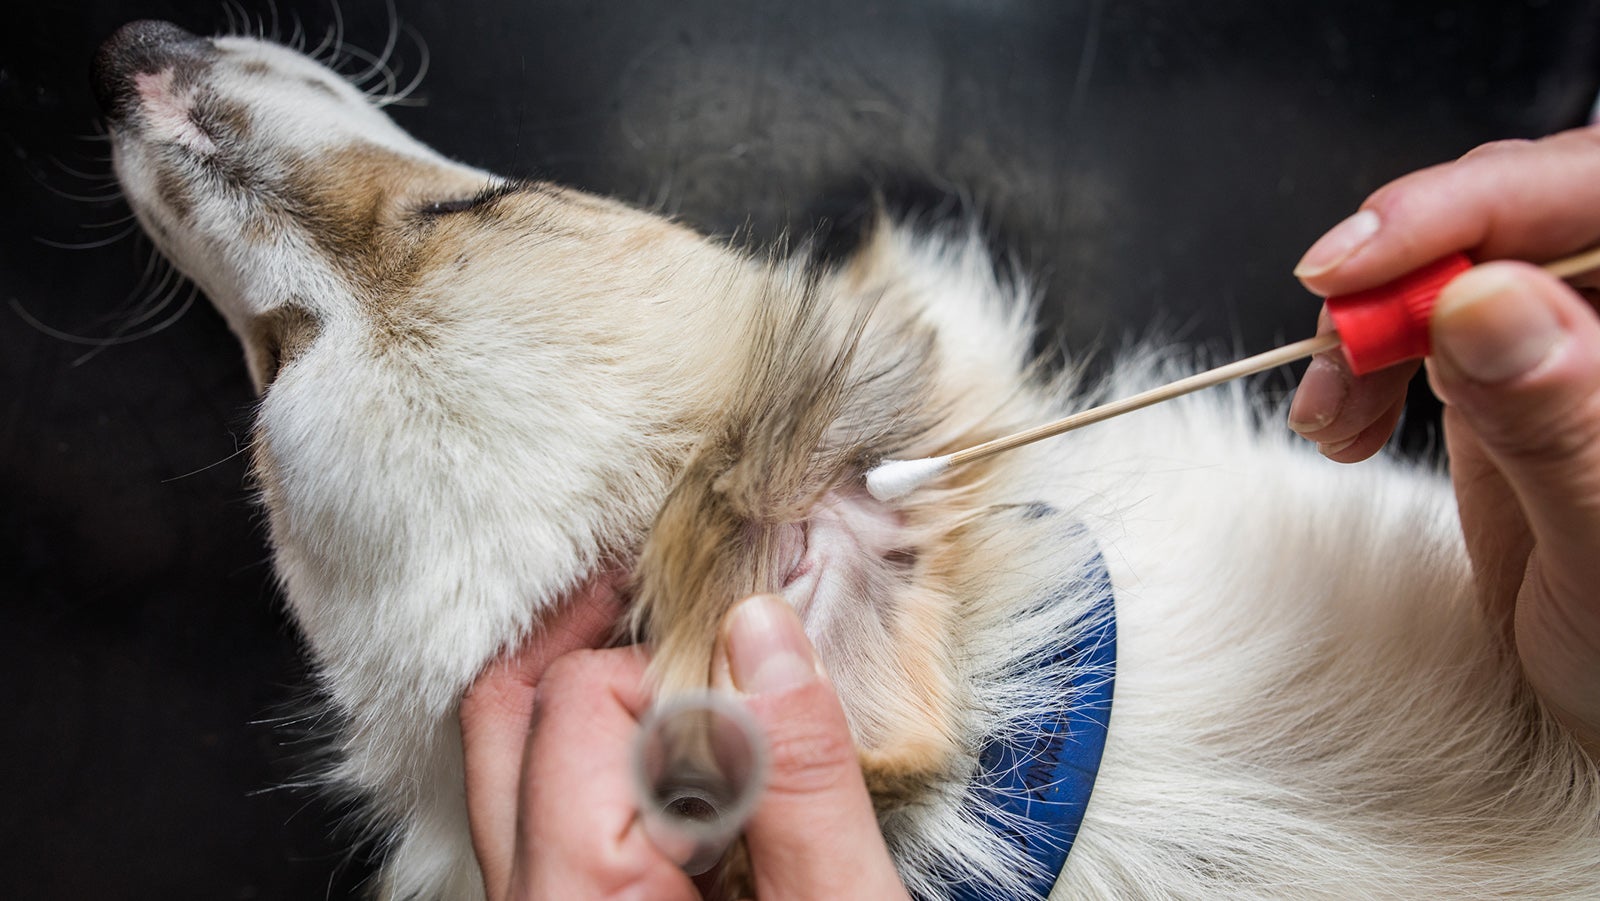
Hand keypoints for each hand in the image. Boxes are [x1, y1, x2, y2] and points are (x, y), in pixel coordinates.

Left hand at [459, 594, 910, 898]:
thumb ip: (801, 776)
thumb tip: (765, 634)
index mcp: (585, 900)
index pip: (578, 708)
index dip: (667, 658)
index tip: (745, 641)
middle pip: (507, 723)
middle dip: (589, 643)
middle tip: (669, 592)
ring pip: (507, 771)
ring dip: (579, 692)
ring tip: (665, 646)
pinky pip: (538, 821)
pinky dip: (588, 756)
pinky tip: (666, 742)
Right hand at [1288, 126, 1599, 753]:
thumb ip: (1559, 419)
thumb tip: (1482, 302)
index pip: (1586, 190)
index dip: (1470, 204)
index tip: (1360, 259)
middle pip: (1511, 217)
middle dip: (1403, 272)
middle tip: (1341, 350)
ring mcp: (1572, 338)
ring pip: (1453, 266)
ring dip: (1366, 326)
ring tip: (1331, 414)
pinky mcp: (1516, 376)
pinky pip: (1424, 326)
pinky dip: (1363, 364)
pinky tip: (1346, 420)